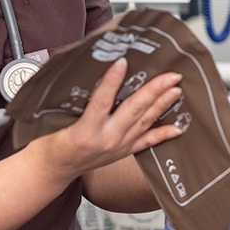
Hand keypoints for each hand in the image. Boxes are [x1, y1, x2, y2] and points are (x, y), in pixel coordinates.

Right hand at [31, 58, 183, 181]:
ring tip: (175, 90)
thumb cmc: (51, 140)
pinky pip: (146, 143)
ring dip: (161, 105)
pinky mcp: (122, 152)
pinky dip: (162, 134)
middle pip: (133, 110)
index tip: (123, 61)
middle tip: (170, 75)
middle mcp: (105, 139)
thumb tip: (88, 68)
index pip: (102, 100)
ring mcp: (117, 147)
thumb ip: (73, 97)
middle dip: (154, 91)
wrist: (53, 168)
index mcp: (85, 129)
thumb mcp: (56, 116)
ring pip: (143, 122)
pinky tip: (177, 127)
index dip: (112, 80)